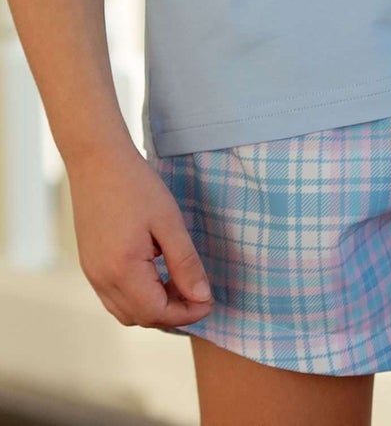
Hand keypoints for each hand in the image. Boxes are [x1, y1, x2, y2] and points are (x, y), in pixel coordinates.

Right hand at [68, 143, 213, 328]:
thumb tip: (202, 297)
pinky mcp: (90, 265)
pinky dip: (138, 297)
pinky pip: (114, 297)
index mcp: (122, 271)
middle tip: (200, 295)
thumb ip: (185, 263)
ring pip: (126, 311)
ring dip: (155, 307)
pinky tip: (158, 277)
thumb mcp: (169, 221)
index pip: (157, 312)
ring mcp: (92, 274)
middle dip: (173, 313)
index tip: (210, 301)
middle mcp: (102, 280)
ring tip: (182, 286)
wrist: (97, 161)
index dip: (187, 313)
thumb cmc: (135, 186)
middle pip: (141, 318)